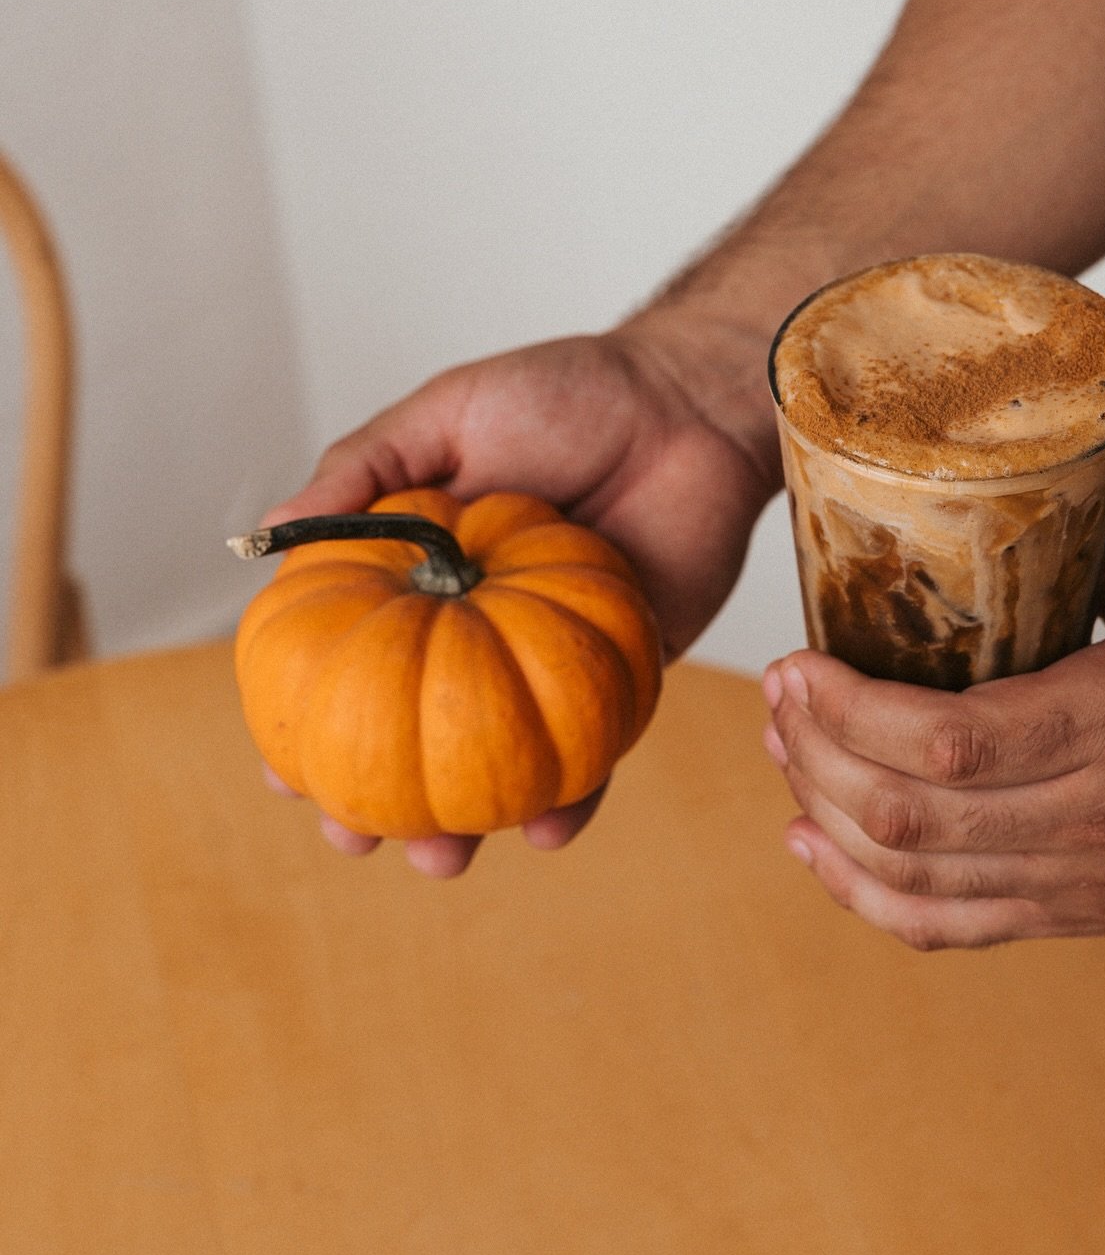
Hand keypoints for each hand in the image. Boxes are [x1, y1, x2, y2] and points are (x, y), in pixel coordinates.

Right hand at [259, 318, 777, 875]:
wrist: (688, 405)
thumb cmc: (568, 394)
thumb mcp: (446, 414)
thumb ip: (363, 470)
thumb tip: (266, 535)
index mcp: (425, 573)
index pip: (354, 662)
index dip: (312, 726)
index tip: (284, 777)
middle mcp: (479, 629)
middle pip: (417, 736)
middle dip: (379, 805)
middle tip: (356, 841)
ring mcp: (549, 662)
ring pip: (500, 766)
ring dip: (468, 826)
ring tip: (442, 860)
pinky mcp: (624, 678)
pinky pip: (594, 755)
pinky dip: (573, 799)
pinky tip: (549, 828)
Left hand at [761, 532, 1104, 949]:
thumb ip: (1080, 558)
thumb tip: (983, 510)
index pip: (945, 740)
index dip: (845, 709)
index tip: (795, 660)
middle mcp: (1091, 817)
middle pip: (904, 813)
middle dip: (810, 751)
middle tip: (778, 693)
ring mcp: (1078, 882)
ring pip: (908, 876)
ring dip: (822, 814)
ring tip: (784, 749)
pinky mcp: (1072, 918)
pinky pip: (943, 928)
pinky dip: (861, 895)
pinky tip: (814, 847)